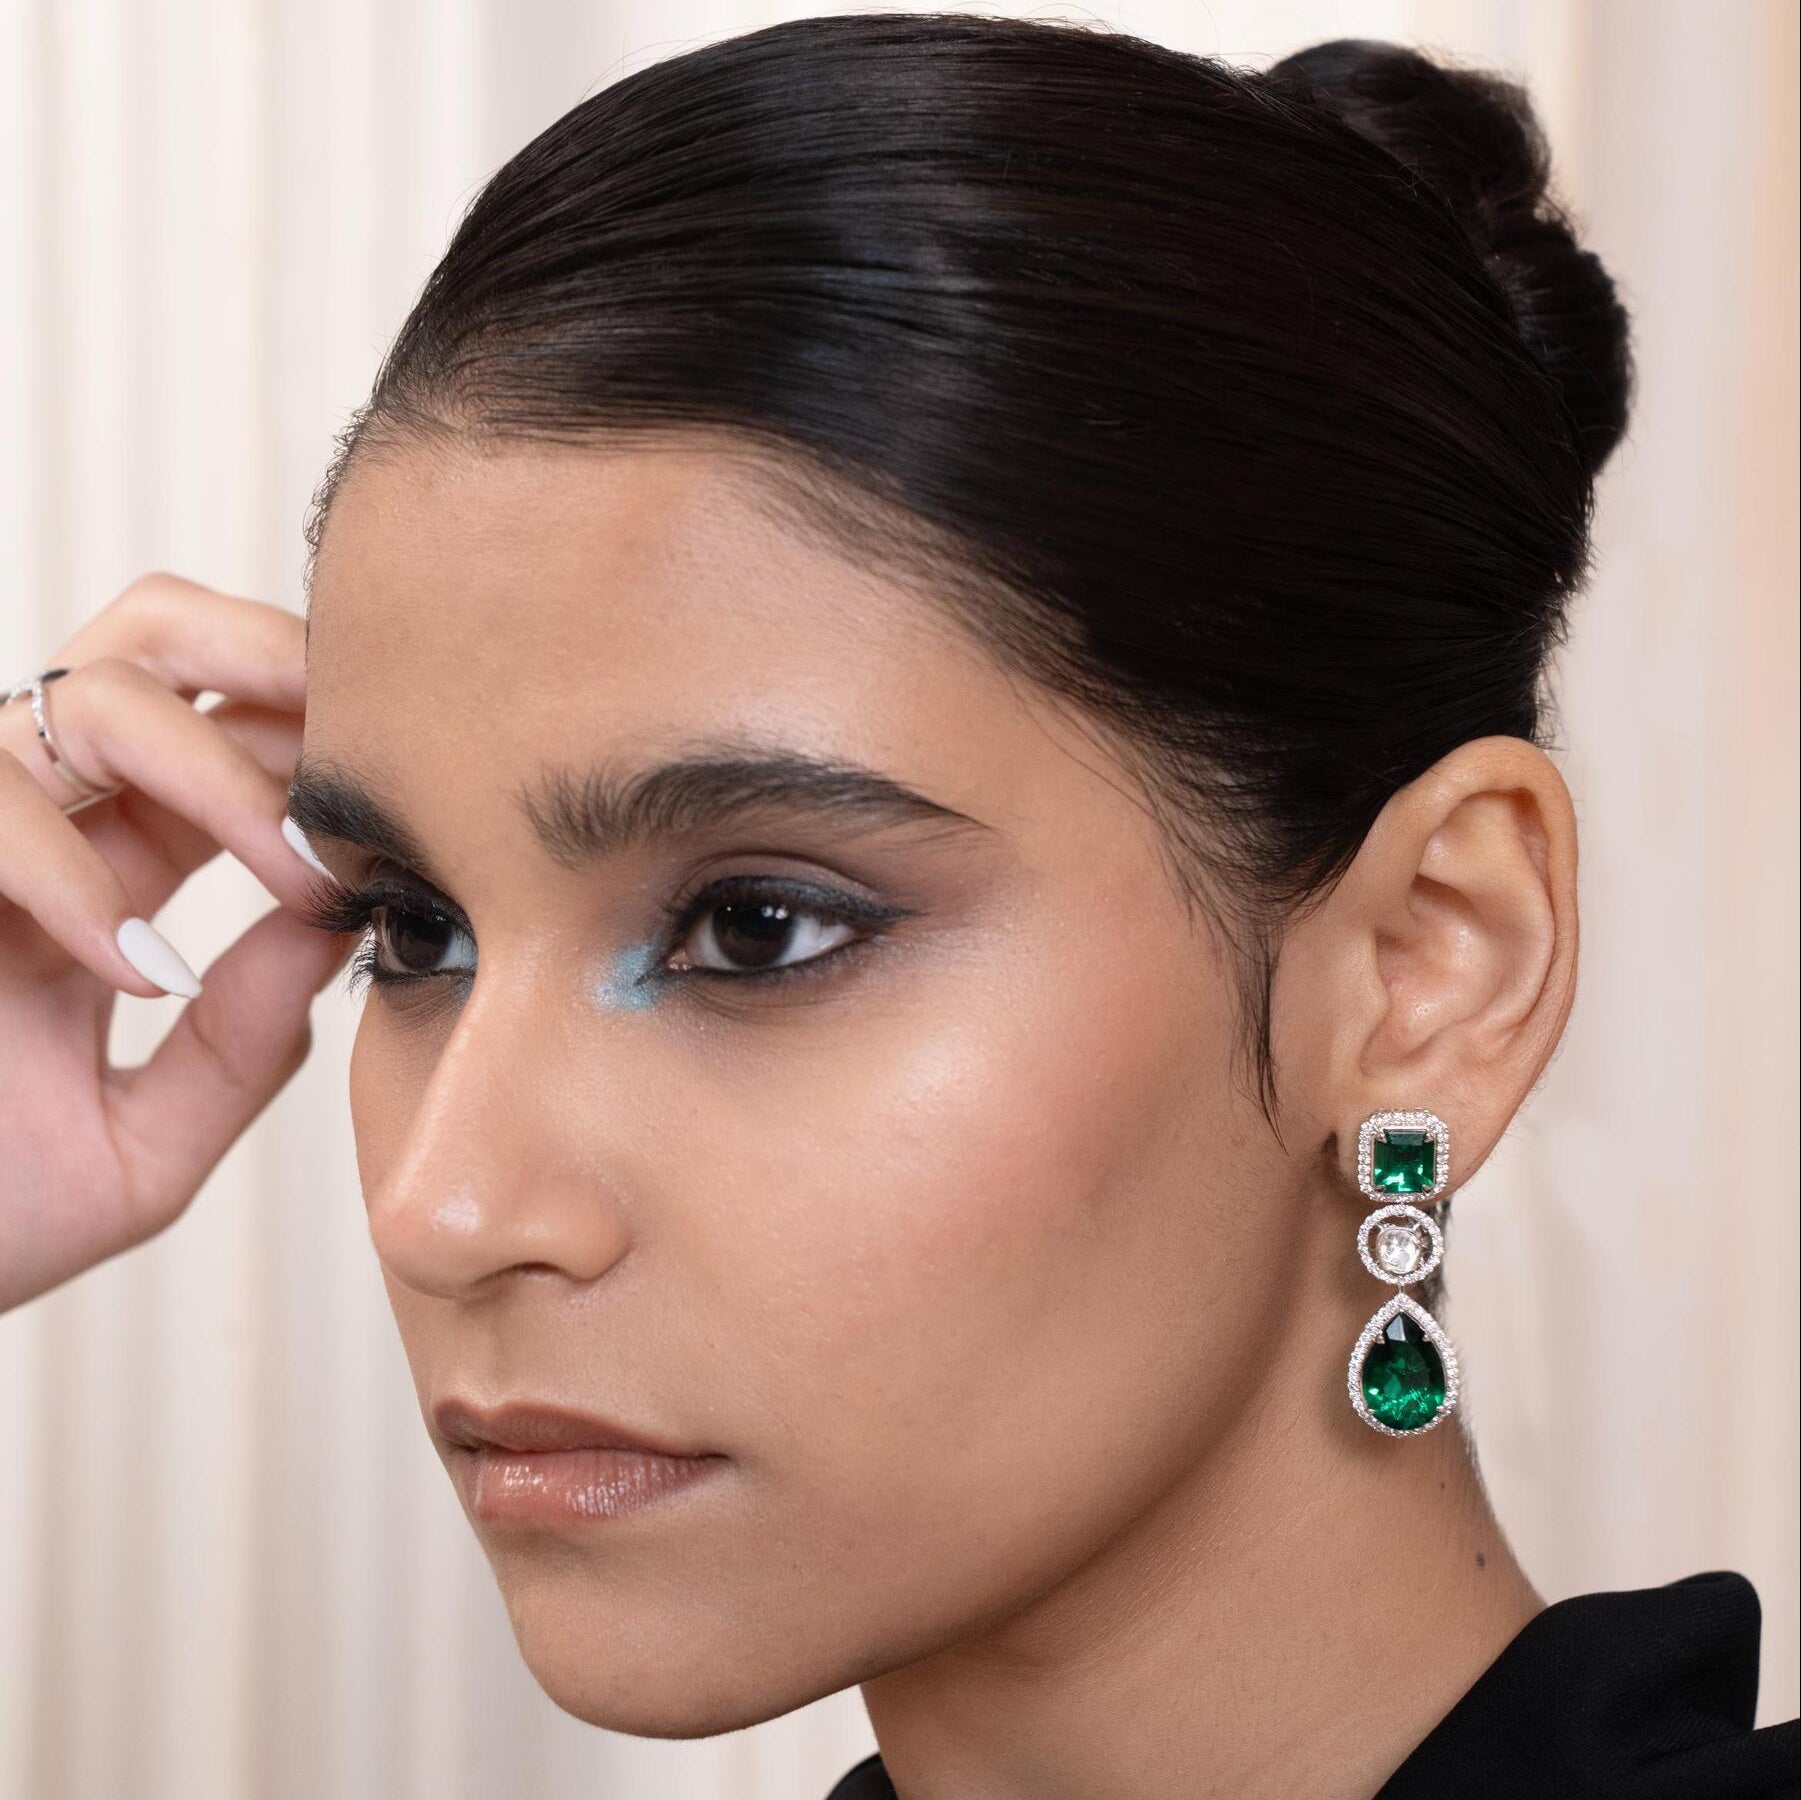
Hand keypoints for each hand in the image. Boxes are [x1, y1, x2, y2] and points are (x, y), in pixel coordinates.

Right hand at [0, 572, 354, 1312]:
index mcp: (111, 863)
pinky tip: (140, 973)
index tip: (421, 786)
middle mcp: (38, 820)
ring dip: (223, 775)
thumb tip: (336, 928)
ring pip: (98, 695)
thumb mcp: (142, 1144)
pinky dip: (79, 878)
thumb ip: (240, 1046)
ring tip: (299, 877)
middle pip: (158, 638)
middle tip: (374, 744)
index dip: (323, 737)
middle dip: (279, 659)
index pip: (229, 732)